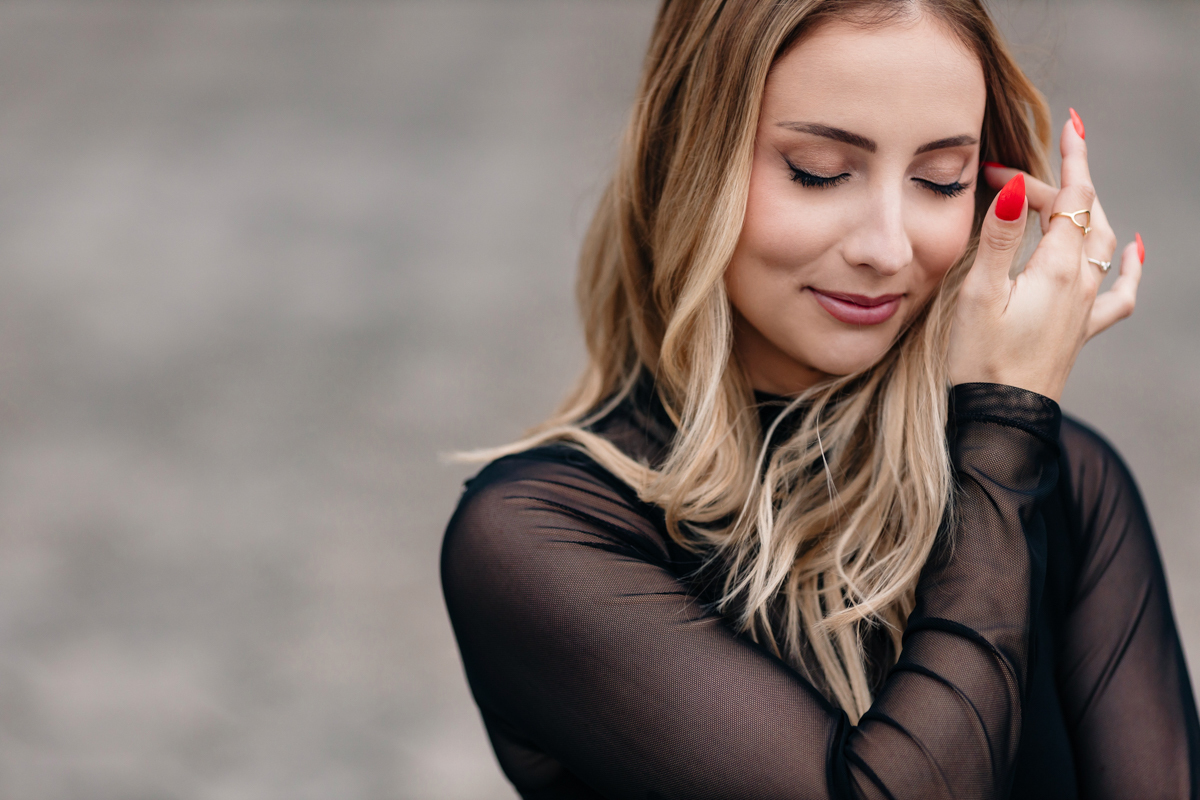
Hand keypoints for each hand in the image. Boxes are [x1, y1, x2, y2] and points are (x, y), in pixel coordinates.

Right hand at [947, 113, 1143, 400]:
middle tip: (1013, 172)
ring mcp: (1085, 307)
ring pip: (1103, 242)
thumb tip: (1019, 186)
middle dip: (1063, 183)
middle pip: (1086, 215)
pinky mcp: (1080, 329)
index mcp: (1059, 268)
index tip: (1059, 127)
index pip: (1072, 198)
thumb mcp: (979, 293)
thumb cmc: (980, 360)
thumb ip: (1000, 237)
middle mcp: (1082, 283)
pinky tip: (1135, 251)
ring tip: (1070, 189)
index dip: (1063, 162)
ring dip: (1089, 209)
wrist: (1000, 417)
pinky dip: (1131, 265)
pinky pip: (1120, 291)